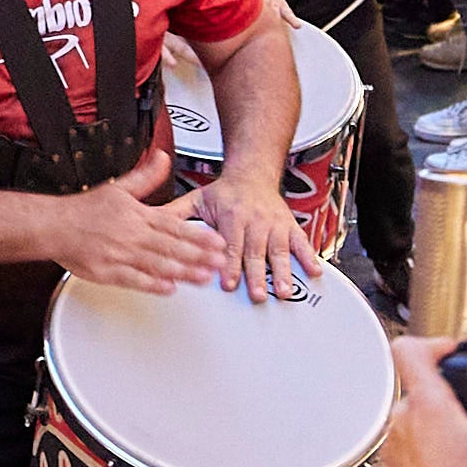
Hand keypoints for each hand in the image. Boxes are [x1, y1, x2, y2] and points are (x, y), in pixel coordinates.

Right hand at [46, 152, 228, 293]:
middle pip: (171, 246)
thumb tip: (163, 157)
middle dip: (198, 255)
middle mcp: (132, 235)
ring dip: (182, 271)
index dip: (198, 234)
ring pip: (157, 264)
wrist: (53, 226)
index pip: (174, 226)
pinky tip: (169, 288)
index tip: (217, 241)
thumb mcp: (119, 188)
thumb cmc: (84, 210)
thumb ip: (146, 177)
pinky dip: (151, 284)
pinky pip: (133, 280)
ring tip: (203, 277)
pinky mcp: (107, 272)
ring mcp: (120, 255)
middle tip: (221, 262)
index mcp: (138, 215)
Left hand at [189, 172, 314, 301]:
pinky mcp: (289, 226)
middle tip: (258, 295)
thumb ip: (176, 216)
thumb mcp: (197, 199)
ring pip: (280, 250)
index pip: (230, 243)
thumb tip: (153, 226)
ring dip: (283, 272)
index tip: (228, 283)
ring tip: (284, 291)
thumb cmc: (224, 192)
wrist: (252, 172)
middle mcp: (254, 220)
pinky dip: (308, 257)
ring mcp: (274, 224)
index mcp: (230, 215)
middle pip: (256, 251)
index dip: (229, 264)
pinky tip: (313, 273)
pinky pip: (301, 242)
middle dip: (258, 274)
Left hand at [382, 334, 466, 466]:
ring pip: (414, 412)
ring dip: (438, 418)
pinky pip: (408, 435)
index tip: (452, 352)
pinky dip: (428, 438)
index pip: (408, 349)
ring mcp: (392, 442)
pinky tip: (452, 462)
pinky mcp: (390, 461)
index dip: (432, 343)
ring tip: (466, 443)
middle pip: (418, 383)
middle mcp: (402, 420)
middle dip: (446, 390)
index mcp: (428, 407)